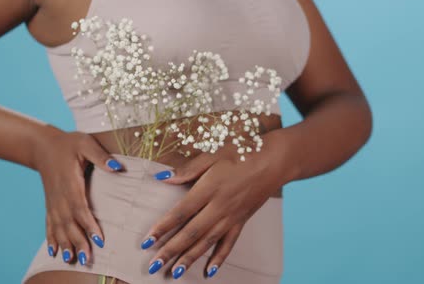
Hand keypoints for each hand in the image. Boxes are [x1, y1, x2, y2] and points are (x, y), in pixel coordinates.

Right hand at [31, 125, 124, 265]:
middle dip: (78, 242)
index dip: (89, 225)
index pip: (80, 208)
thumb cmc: (68, 143)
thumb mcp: (85, 143)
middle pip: (69, 223)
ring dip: (65, 244)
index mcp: (70, 183)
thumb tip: (118, 168)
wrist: (42, 145)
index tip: (99, 239)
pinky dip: (51, 238)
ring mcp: (53, 201)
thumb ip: (100, 156)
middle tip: (88, 259)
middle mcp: (60, 196)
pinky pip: (49, 224)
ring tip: (72, 260)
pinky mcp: (50, 203)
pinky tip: (54, 252)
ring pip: (59, 227)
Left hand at [143, 131, 292, 278]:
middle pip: (191, 233)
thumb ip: (188, 169)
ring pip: (207, 242)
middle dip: (171, 250)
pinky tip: (208, 271)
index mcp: (209, 188)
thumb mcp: (213, 154)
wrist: (275, 161)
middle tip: (154, 265)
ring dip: (190, 258)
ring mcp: (232, 217)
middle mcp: (220, 207)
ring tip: (175, 273)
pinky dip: (219, 258)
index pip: (181, 212)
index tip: (148, 240)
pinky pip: (229, 244)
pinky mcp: (242, 221)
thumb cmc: (243, 152)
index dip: (163, 227)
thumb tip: (164, 178)